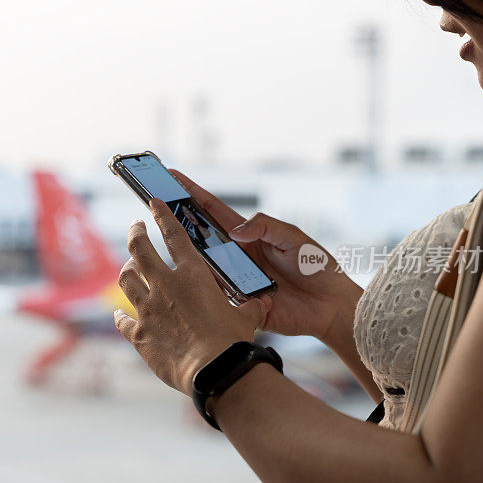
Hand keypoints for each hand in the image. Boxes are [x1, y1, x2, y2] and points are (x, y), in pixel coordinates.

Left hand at [114, 199, 270, 395]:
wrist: (213, 373)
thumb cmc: (232, 343)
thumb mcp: (246, 319)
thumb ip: (250, 307)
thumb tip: (262, 303)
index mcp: (193, 275)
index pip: (173, 234)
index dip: (162, 214)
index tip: (153, 203)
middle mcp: (165, 286)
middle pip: (138, 248)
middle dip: (135, 232)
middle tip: (136, 227)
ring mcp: (147, 309)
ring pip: (125, 278)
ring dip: (127, 269)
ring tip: (130, 267)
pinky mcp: (138, 334)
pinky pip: (122, 319)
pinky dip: (120, 314)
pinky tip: (119, 313)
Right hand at [169, 170, 361, 344]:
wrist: (330, 306)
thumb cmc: (316, 267)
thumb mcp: (294, 239)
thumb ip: (267, 227)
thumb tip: (235, 232)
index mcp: (247, 235)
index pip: (211, 210)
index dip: (190, 193)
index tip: (169, 177)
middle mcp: (235, 256)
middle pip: (198, 236)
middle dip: (174, 221)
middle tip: (153, 207)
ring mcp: (233, 279)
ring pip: (200, 268)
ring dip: (183, 257)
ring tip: (164, 242)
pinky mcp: (237, 304)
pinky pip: (214, 298)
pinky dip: (202, 291)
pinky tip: (187, 283)